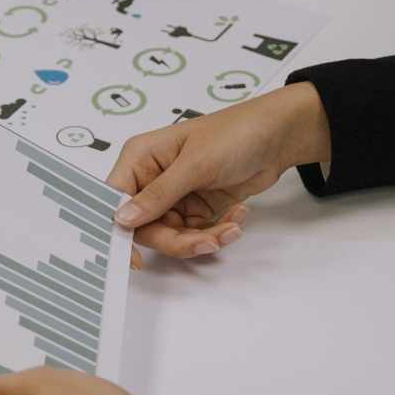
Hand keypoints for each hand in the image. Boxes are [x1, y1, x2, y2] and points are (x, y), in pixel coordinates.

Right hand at [107, 82, 330, 260]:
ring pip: (173, 235)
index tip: (133, 261)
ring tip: (231, 227)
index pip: (116, 199)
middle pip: (146, 226)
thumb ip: (157, 195)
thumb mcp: (194, 165)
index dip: (120, 230)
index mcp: (140, 158)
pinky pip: (196, 233)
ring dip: (203, 237)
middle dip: (177, 239)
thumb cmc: (234, 134)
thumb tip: (121, 219)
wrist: (279, 136)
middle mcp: (152, 178)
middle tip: (207, 242)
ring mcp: (176, 194)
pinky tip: (237, 216)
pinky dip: (217, 231)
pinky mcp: (197, 207)